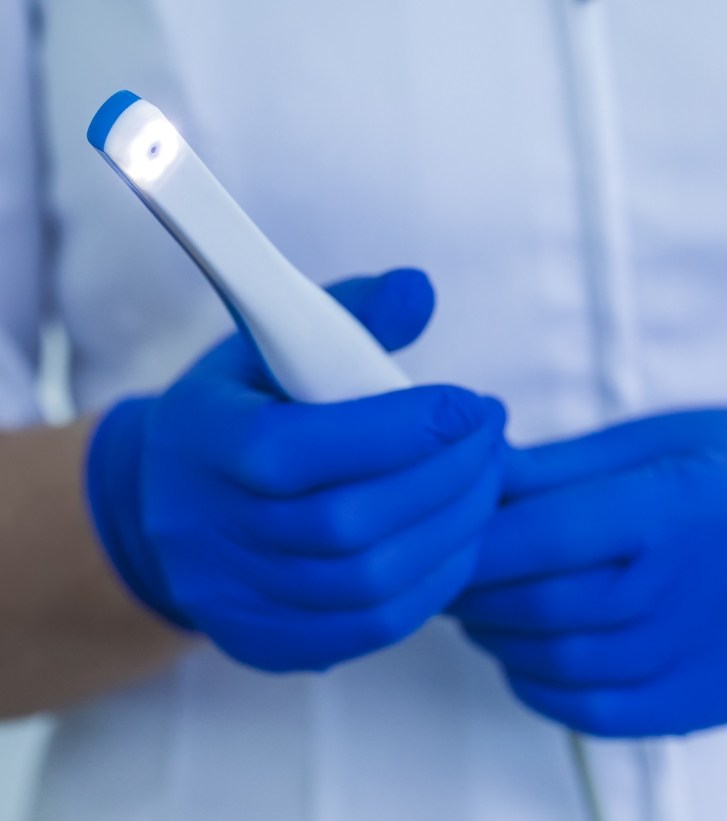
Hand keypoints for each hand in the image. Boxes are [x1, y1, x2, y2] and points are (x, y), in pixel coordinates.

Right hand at [87, 268, 505, 671]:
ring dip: (452, 532)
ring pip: (369, 583)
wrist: (165, 502)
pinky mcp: (264, 641)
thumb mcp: (269, 345)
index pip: (301, 449)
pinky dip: (432, 585)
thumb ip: (348, 314)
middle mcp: (207, 531)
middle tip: (492, 440)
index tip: (469, 405)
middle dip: (446, 478)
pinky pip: (369, 628)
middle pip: (347, 524)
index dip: (400, 430)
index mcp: (202, 442)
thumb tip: (420, 291)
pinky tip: (458, 540)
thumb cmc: (236, 412)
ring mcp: (234, 598)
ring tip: (487, 484)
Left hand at [451, 410, 726, 736]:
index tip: (440, 531)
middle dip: (470, 587)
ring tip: (478, 603)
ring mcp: (687, 657)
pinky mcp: (691, 701)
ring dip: (494, 632)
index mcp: (665, 511)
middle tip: (445, 566)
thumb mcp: (652, 442)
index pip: (537, 536)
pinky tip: (523, 652)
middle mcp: (675, 592)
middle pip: (533, 603)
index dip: (472, 538)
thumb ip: (558, 467)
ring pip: (550, 660)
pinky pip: (589, 711)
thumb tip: (480, 474)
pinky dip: (536, 683)